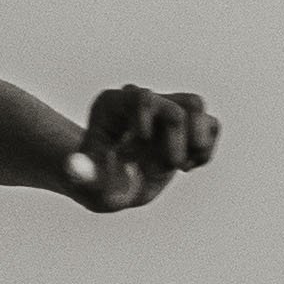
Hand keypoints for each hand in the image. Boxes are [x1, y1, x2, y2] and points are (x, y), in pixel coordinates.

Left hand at [58, 86, 217, 212]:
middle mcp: (141, 103)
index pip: (140, 96)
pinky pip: (211, 125)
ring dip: (197, 140)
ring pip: (195, 106)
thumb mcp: (87, 185)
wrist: (113, 186)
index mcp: (112, 106)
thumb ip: (82, 177)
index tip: (143, 140)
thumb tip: (73, 167)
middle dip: (177, 140)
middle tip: (170, 167)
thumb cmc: (97, 183)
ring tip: (181, 166)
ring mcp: (165, 111)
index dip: (149, 116)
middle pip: (176, 105)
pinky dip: (205, 150)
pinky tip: (186, 168)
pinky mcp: (186, 126)